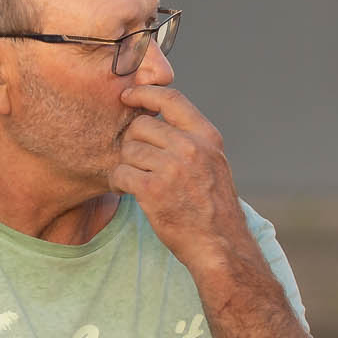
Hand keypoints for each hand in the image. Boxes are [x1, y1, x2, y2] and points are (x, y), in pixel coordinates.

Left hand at [109, 84, 256, 283]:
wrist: (219, 244)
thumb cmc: (212, 207)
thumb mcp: (213, 163)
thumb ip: (191, 140)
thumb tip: (157, 119)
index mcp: (206, 136)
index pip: (171, 98)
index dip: (144, 93)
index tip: (128, 96)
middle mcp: (191, 148)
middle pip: (141, 126)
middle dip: (133, 142)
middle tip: (138, 162)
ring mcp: (172, 168)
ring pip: (129, 150)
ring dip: (127, 165)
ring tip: (137, 180)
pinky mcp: (152, 190)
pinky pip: (120, 173)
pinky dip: (118, 181)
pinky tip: (127, 190)